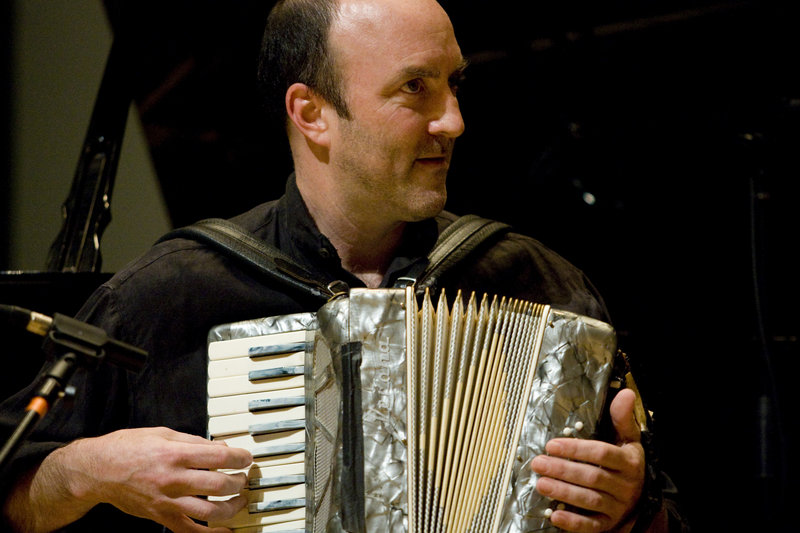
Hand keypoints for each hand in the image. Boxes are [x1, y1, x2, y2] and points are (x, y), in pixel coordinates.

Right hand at [58, 427, 252, 531]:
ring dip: (232, 506)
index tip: (247, 458)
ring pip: (209, 511)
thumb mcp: (164, 433)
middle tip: (243, 477)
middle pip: (218, 484)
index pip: (219, 458)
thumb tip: (221, 447)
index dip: (240, 458)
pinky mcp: (160, 517)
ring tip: (239, 499)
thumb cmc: (128, 448)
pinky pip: (189, 531)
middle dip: (239, 481)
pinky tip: (226, 530)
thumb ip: (195, 441)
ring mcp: (167, 501)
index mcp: (175, 454)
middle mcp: (173, 479)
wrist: (98, 471)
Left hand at [531, 388, 644, 532]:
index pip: (602, 453)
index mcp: (628, 462)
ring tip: (541, 484)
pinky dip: (573, 523)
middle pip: (592, 476)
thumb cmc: (627, 464)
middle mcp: (625, 485)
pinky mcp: (608, 524)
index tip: (552, 444)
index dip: (576, 449)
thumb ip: (622, 418)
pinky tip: (554, 516)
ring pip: (590, 500)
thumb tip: (626, 393)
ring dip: (563, 493)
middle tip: (538, 463)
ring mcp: (617, 507)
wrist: (640, 501)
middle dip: (563, 470)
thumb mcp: (629, 440)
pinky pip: (591, 526)